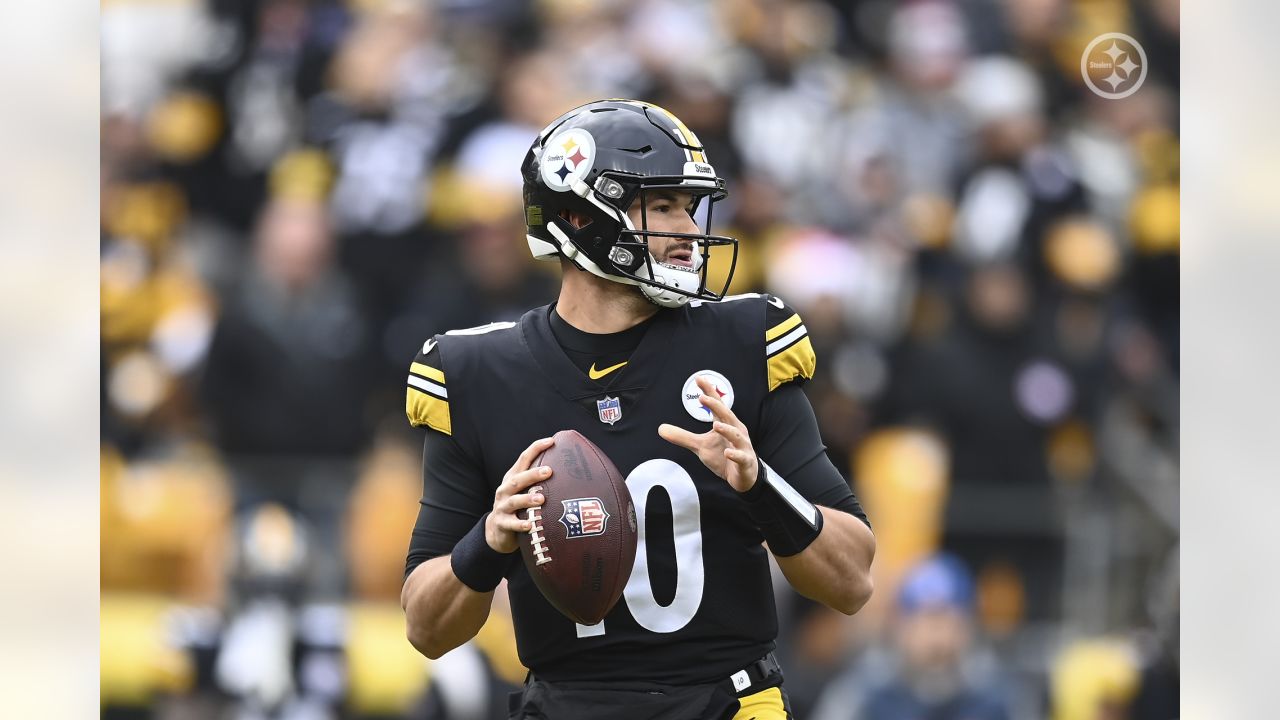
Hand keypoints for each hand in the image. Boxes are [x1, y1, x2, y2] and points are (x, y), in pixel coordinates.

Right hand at [485, 437, 554, 552]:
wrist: (496, 530)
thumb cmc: (518, 506)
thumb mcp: (524, 490)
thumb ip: (539, 480)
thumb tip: (570, 470)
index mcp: (513, 478)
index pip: (524, 459)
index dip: (536, 448)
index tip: (551, 441)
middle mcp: (506, 489)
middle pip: (518, 479)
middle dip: (532, 474)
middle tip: (549, 471)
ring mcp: (502, 506)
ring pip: (514, 501)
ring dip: (527, 499)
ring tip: (541, 498)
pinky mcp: (502, 523)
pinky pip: (511, 524)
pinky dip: (520, 525)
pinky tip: (529, 525)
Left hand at [658, 376, 758, 491]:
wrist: (743, 475)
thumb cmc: (724, 456)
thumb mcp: (700, 446)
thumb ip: (682, 436)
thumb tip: (661, 429)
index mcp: (726, 424)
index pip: (717, 405)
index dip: (709, 391)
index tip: (699, 379)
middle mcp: (736, 431)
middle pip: (726, 415)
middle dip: (716, 406)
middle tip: (703, 397)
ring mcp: (742, 446)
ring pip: (736, 435)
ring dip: (726, 430)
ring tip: (715, 425)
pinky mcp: (745, 461)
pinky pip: (741, 457)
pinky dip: (735, 454)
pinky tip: (728, 452)